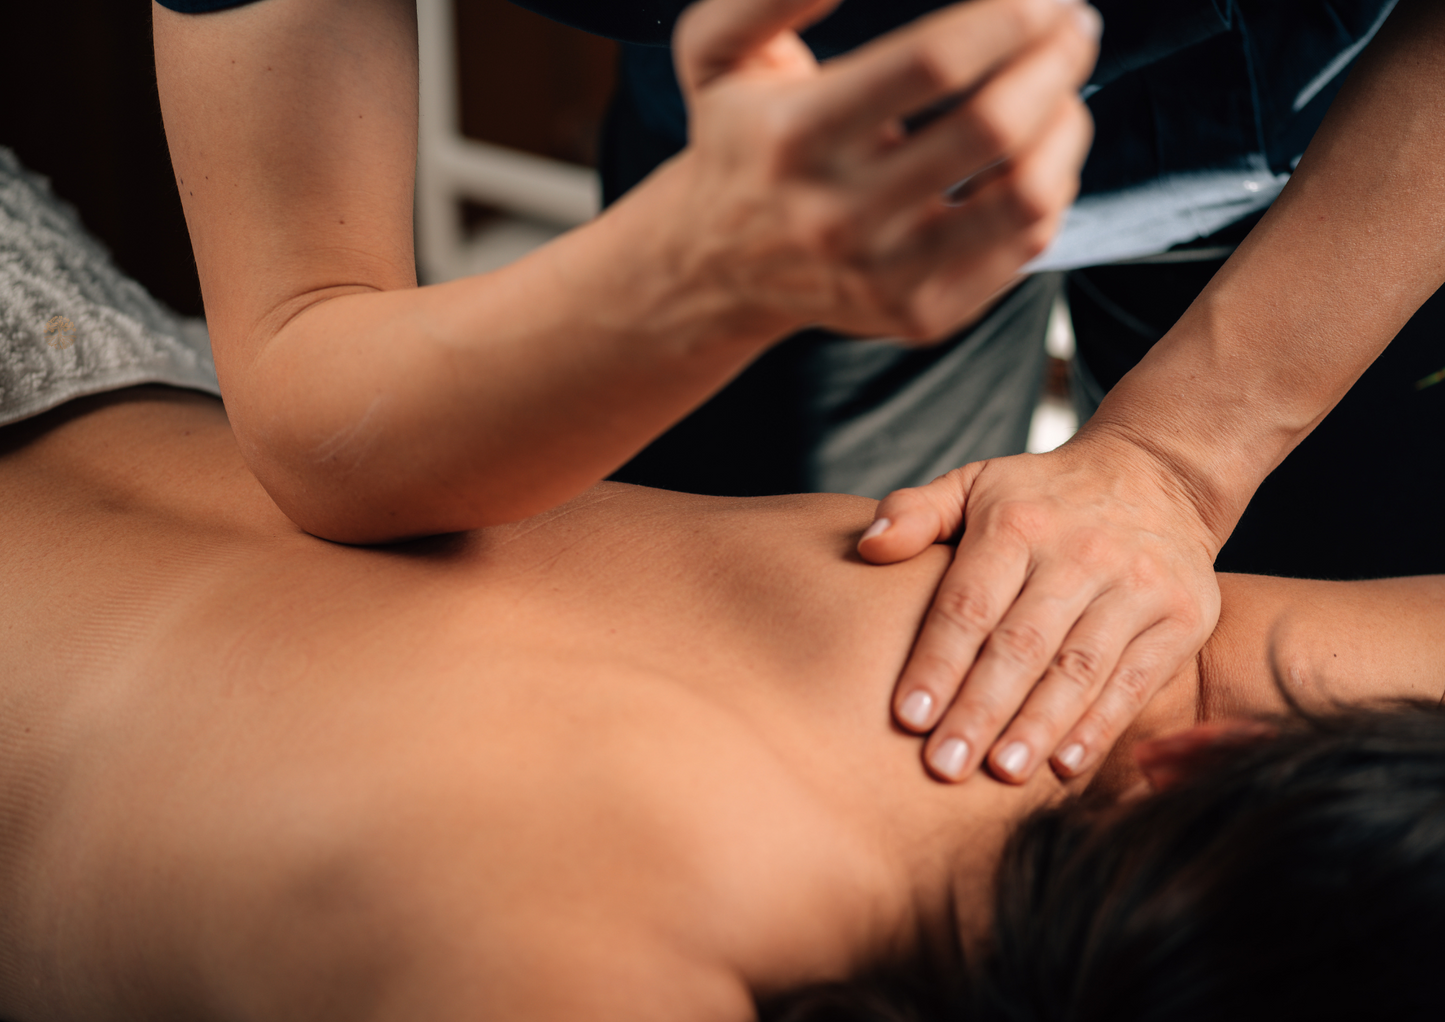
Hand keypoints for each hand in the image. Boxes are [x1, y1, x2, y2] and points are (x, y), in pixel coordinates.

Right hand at [662, 0, 1100, 342]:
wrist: (717, 265)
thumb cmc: (736, 138)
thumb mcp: (716, 50)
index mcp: (795, 136)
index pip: (934, 63)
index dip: (1011, 16)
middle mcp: (839, 216)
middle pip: (993, 127)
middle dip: (1057, 62)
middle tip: (1075, 27)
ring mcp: (885, 275)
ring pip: (1026, 197)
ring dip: (1068, 126)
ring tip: (1062, 90)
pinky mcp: (921, 313)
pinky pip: (1024, 247)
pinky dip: (1050, 186)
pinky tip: (1034, 154)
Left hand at [857, 436, 1220, 782]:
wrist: (1159, 474)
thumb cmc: (1043, 495)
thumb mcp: (975, 482)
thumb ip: (916, 512)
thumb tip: (869, 548)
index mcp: (1017, 523)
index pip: (969, 603)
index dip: (938, 661)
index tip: (907, 717)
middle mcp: (1079, 553)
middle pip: (1022, 644)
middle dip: (981, 709)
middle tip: (944, 765)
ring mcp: (1135, 586)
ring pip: (1079, 668)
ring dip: (1039, 725)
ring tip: (1002, 773)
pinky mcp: (1180, 616)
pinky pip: (1137, 679)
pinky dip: (1102, 725)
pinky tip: (1065, 764)